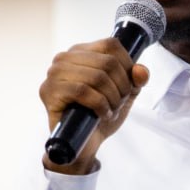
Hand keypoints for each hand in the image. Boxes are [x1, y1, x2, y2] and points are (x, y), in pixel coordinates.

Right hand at [40, 39, 149, 173]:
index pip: (111, 45)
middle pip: (107, 62)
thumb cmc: (100, 115)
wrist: (83, 144)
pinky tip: (102, 114)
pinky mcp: (49, 91)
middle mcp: (64, 58)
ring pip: (97, 77)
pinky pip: (83, 91)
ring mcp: (54, 74)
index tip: (129, 86)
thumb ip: (135, 80)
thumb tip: (141, 71)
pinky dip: (100, 105)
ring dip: (112, 98)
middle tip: (120, 103)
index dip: (128, 65)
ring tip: (111, 110)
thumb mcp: (124, 94)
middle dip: (121, 87)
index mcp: (81, 52)